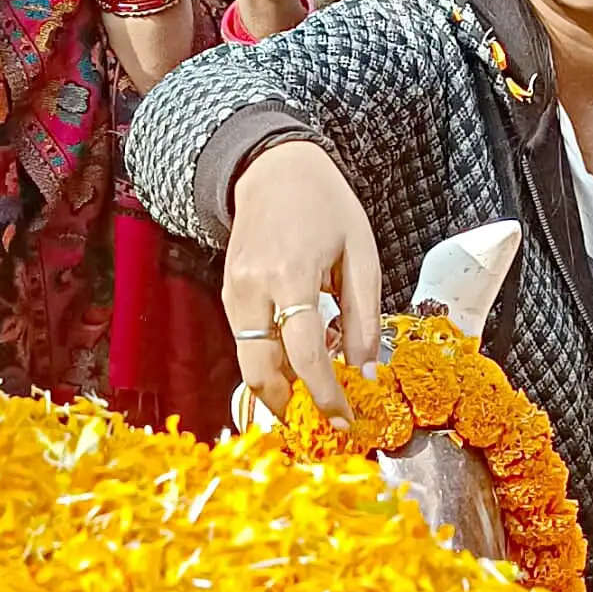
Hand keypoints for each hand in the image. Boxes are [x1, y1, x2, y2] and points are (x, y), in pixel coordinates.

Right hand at [221, 137, 381, 421]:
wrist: (274, 170)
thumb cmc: (326, 206)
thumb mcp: (361, 255)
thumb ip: (363, 318)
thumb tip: (364, 373)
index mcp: (291, 275)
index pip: (305, 354)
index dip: (325, 394)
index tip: (343, 420)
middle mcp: (253, 288)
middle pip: (260, 370)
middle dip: (287, 405)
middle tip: (317, 421)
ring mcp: (234, 291)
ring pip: (248, 361)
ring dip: (279, 385)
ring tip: (314, 389)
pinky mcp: (227, 293)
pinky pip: (246, 341)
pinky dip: (270, 359)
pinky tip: (299, 355)